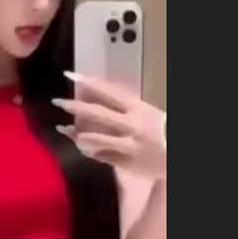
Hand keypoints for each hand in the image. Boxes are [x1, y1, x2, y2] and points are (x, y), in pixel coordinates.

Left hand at [52, 71, 166, 179]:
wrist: (179, 155)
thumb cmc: (164, 131)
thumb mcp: (148, 113)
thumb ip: (125, 107)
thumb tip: (100, 96)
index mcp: (138, 109)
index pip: (109, 92)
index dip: (88, 83)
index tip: (69, 75)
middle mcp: (132, 125)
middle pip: (98, 113)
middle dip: (75, 107)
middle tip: (57, 101)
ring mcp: (128, 145)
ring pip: (96, 139)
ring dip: (77, 135)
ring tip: (63, 129)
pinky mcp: (127, 163)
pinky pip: (102, 157)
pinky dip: (90, 151)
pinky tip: (81, 147)